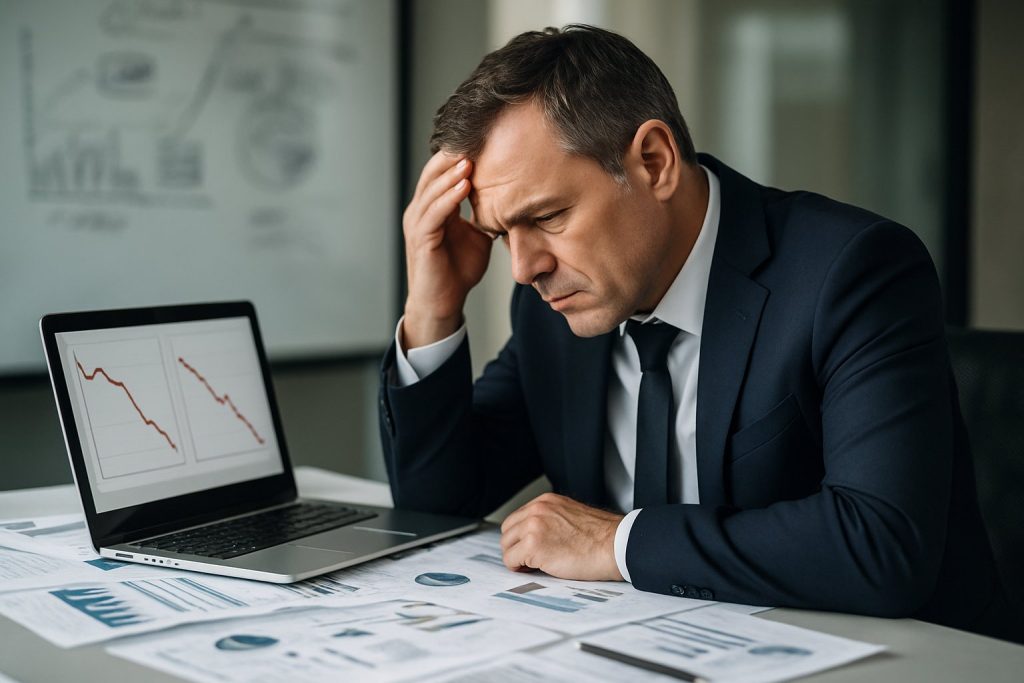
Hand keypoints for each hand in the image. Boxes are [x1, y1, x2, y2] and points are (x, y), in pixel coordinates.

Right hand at [402, 151, 492, 347]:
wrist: (442, 304)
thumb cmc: (458, 271)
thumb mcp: (477, 235)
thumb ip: (487, 215)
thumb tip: (513, 198)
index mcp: (432, 206)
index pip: (442, 171)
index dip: (460, 154)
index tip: (484, 139)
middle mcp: (420, 210)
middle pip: (433, 172)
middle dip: (453, 154)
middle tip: (476, 137)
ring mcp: (417, 223)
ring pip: (432, 189)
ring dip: (451, 172)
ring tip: (471, 157)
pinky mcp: (421, 239)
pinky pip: (434, 212)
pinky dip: (449, 196)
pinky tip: (465, 184)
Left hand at [500, 493, 624, 580]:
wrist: (616, 544)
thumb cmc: (601, 538)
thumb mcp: (571, 517)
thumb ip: (551, 520)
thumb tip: (538, 537)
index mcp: (546, 502)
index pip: (517, 518)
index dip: (521, 536)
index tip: (529, 548)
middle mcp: (537, 510)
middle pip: (507, 531)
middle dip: (515, 547)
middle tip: (529, 560)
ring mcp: (533, 526)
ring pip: (506, 546)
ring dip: (517, 558)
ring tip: (535, 565)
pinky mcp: (533, 545)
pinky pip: (510, 561)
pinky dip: (519, 568)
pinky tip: (537, 569)